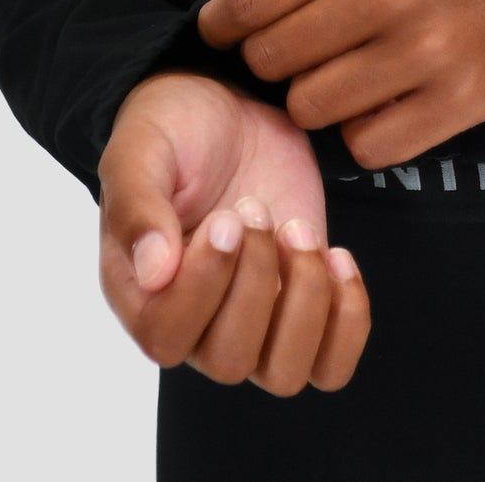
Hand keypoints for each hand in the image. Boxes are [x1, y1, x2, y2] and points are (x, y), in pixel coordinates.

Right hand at [97, 72, 369, 393]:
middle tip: (257, 207)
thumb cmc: (173, 130)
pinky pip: (331, 364)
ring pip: (285, 373)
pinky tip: (337, 255)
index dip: (206, 286)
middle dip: (256, 281)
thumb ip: (136, 205)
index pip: (168, 338)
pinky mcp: (299, 307)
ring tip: (298, 230)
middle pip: (230, 360)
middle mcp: (194, 324)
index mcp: (141, 294)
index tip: (227, 218)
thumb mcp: (141, 150)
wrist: (227, 109)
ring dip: (305, 302)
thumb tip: (153, 273)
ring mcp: (252, 321)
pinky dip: (347, 320)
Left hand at [195, 0, 484, 168]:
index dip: (224, 25)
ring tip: (347, 72)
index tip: (229, 31)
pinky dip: (364, 131)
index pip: (250, 2)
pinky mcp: (459, 104)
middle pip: (274, 60)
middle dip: (274, 60)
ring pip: (312, 108)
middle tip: (303, 49)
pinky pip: (366, 146)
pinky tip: (384, 100)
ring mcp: (425, 54)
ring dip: (317, 97)